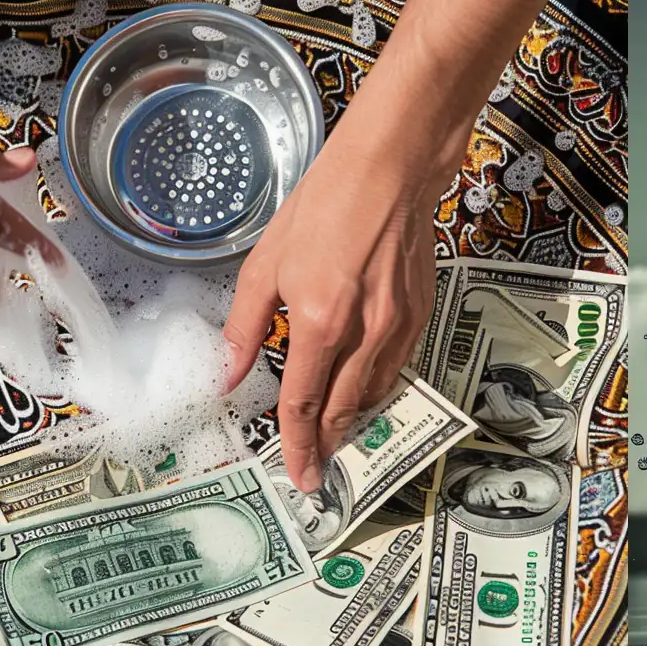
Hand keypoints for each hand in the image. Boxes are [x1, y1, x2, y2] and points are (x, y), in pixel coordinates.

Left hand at [220, 0, 550, 491]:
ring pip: (372, 397)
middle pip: (342, 412)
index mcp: (320, 321)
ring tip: (332, 435)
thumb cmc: (324, 203)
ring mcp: (397, 330)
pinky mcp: (419, 319)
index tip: (298, 476)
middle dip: (326, 445)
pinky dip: (373, 391)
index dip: (298, 445)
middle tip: (313, 468)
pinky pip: (394, 373)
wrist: (391, 169)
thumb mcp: (268, 261)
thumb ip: (246, 324)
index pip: (305, 403)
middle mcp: (363, 335)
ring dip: (350, 421)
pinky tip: (358, 392)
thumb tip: (228, 373)